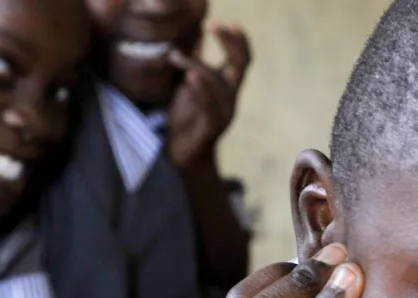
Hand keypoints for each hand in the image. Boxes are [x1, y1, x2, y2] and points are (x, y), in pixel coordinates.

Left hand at [166, 22, 250, 167]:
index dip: (239, 40)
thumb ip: (195, 62)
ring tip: (176, 55)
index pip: (241, 59)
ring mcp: (224, 113)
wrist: (187, 157)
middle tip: (214, 25)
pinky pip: (209, 106)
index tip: (229, 22)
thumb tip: (195, 33)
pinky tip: (189, 76)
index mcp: (228, 86)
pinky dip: (200, 89)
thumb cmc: (188, 118)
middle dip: (230, 44)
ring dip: (199, 66)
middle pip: (240, 66)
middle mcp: (231, 98)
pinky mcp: (211, 127)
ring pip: (219, 84)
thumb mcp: (190, 85)